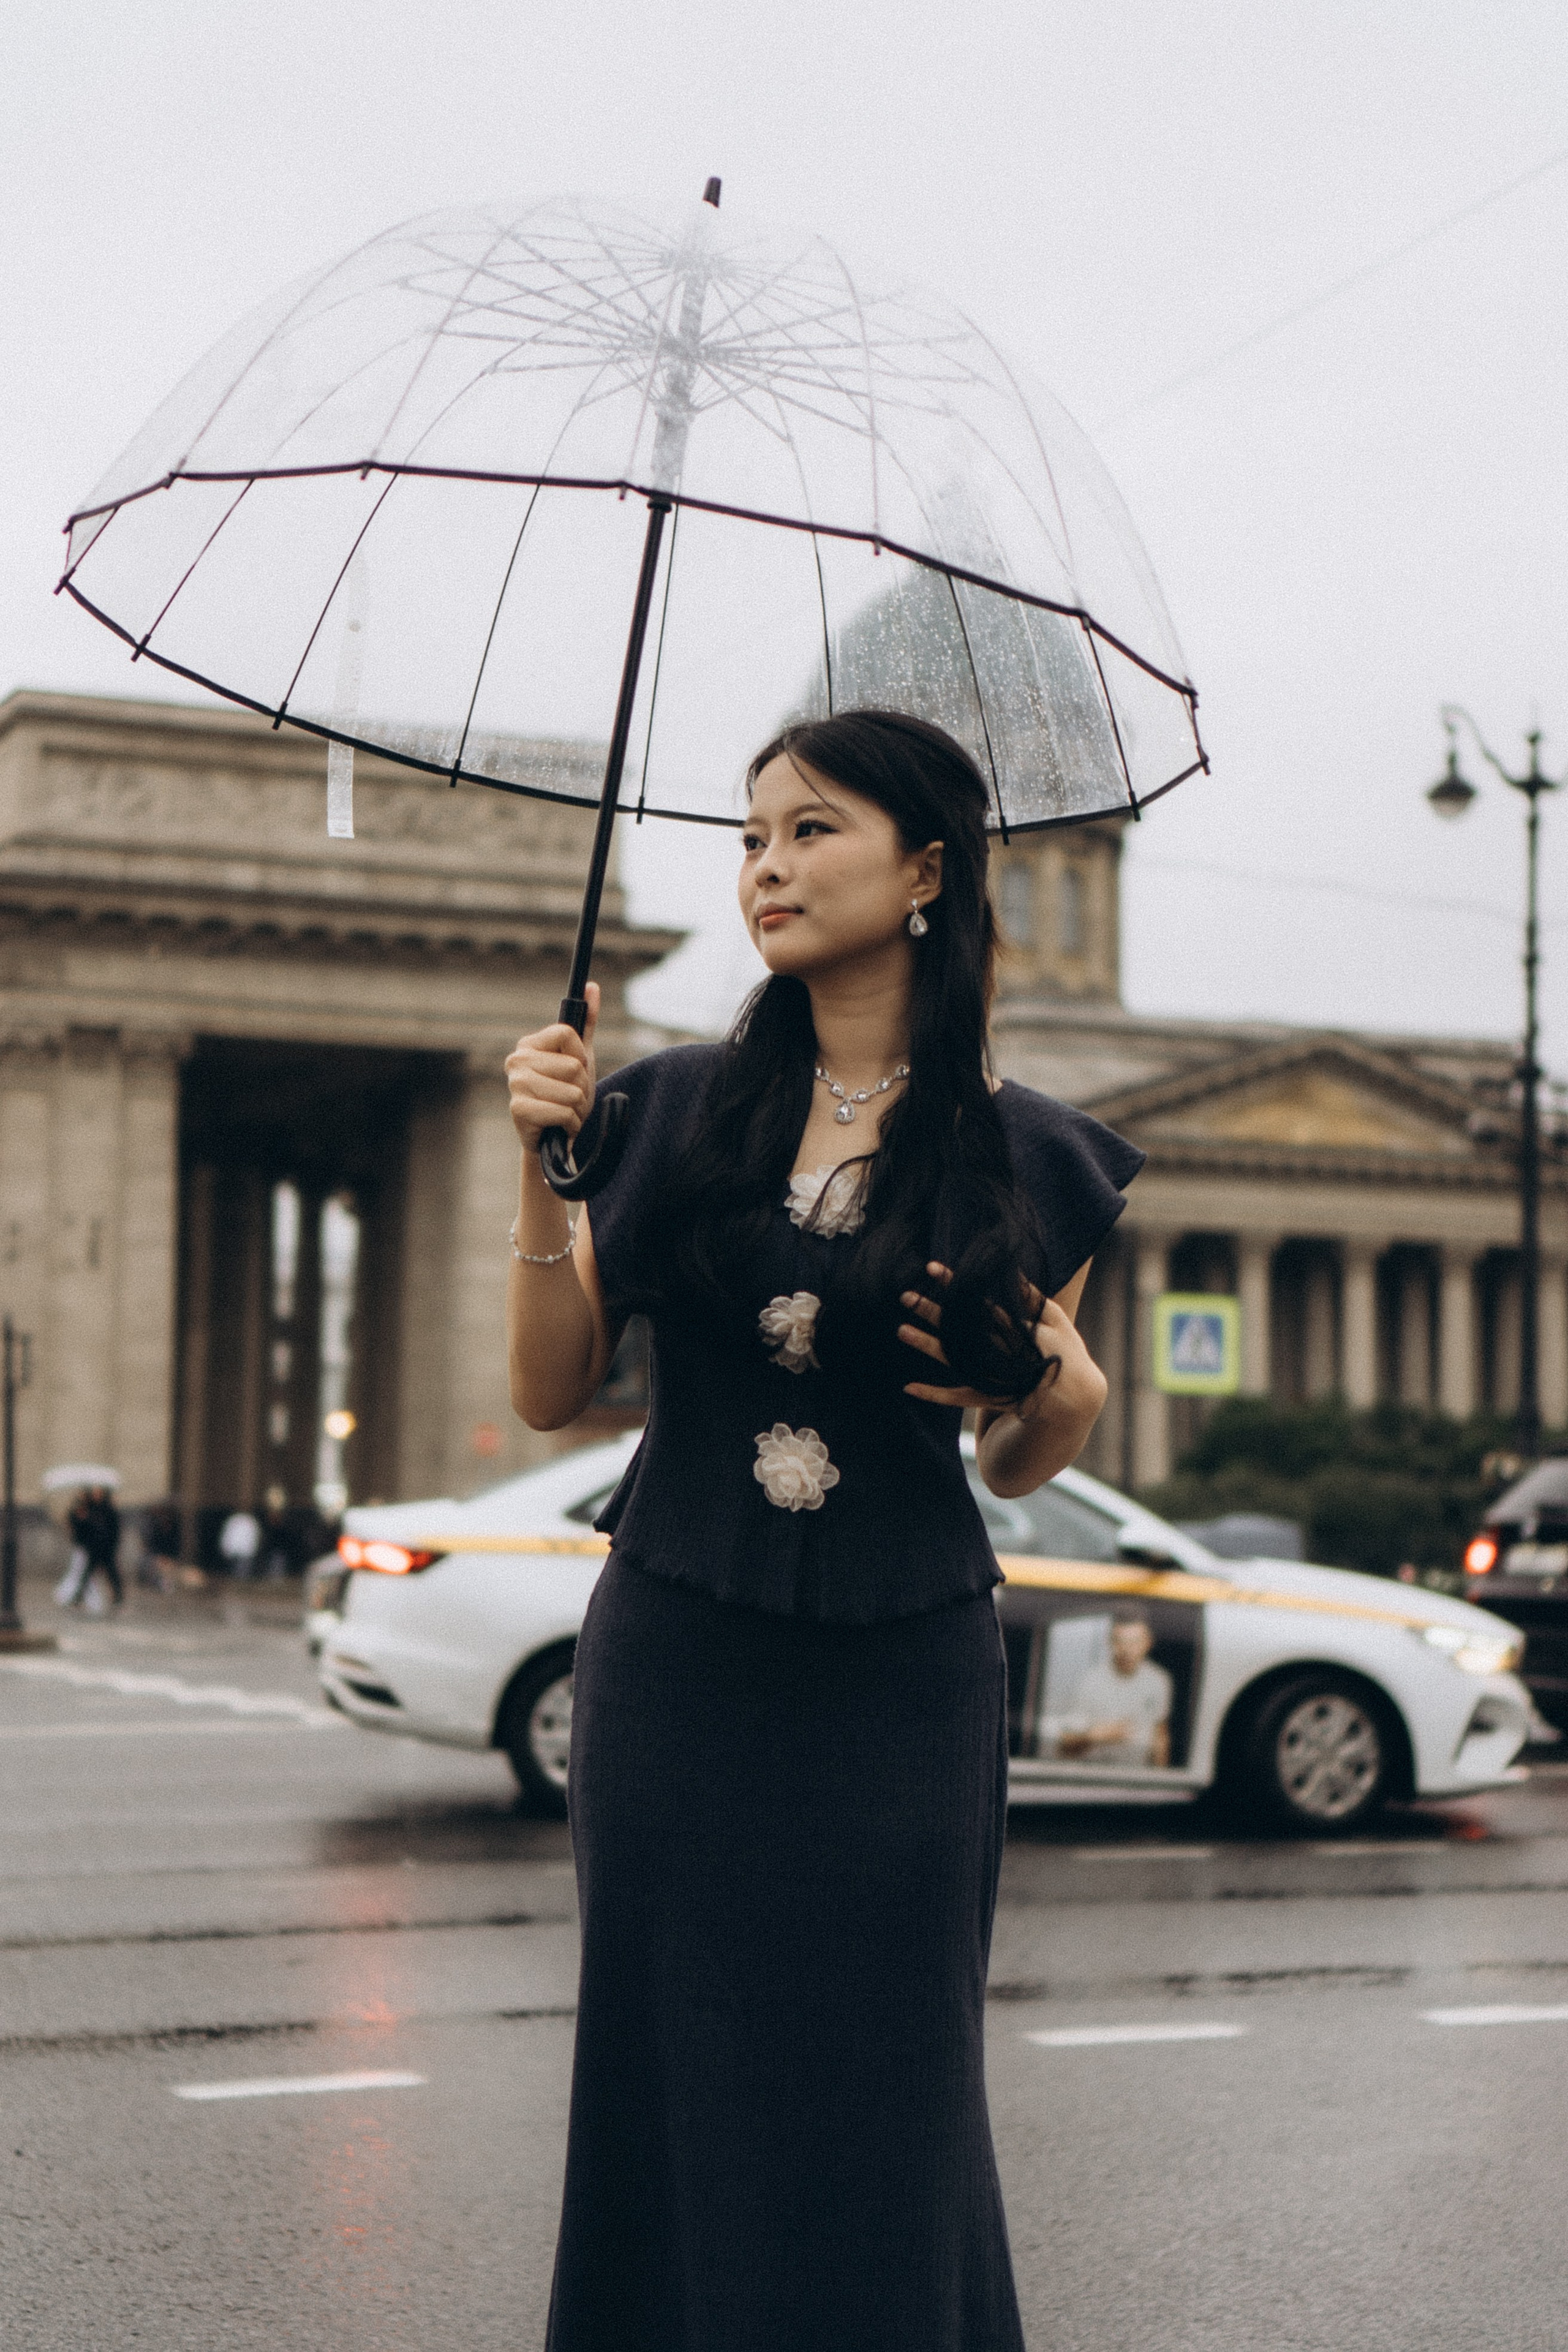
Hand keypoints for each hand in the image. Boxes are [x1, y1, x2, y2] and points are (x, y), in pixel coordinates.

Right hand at [506, 983, 598, 1151]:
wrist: (556, 1139)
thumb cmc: (566, 1095)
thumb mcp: (580, 1057)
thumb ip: (587, 1022)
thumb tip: (592, 986)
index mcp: (529, 1044)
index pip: (568, 1033)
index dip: (580, 1055)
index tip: (575, 1070)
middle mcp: (517, 1060)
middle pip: (573, 1066)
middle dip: (581, 1087)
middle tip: (569, 1097)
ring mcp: (515, 1085)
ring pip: (571, 1091)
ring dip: (577, 1108)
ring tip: (565, 1112)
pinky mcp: (518, 1110)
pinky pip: (564, 1112)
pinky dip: (570, 1123)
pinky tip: (559, 1125)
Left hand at [897, 1262, 1063, 1409]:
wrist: (1075, 1397)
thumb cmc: (1065, 1350)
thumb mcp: (1055, 1318)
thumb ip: (1031, 1296)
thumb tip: (1011, 1270)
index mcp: (1013, 1327)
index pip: (976, 1300)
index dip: (954, 1284)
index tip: (931, 1268)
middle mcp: (998, 1349)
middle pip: (959, 1327)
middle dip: (931, 1310)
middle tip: (904, 1295)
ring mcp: (992, 1374)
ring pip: (953, 1359)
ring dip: (926, 1345)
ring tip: (900, 1330)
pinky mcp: (989, 1397)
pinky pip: (958, 1397)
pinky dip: (934, 1394)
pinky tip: (908, 1387)